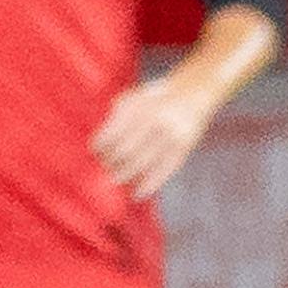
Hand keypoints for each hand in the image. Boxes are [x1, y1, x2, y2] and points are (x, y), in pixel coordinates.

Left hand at [89, 76, 216, 201]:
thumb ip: (116, 116)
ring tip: (115, 180)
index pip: (112, 133)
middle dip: (110, 163)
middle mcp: (156, 120)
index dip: (100, 146)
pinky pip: (164, 171)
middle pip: (125, 151)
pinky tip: (137, 194)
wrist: (194, 93)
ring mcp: (171, 134)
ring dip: (125, 176)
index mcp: (140, 106)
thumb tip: (97, 145)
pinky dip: (149, 185)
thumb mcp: (134, 97)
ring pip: (142, 163)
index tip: (94, 152)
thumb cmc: (154, 99)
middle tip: (104, 167)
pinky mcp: (184, 147)